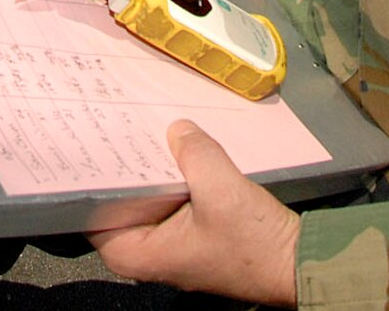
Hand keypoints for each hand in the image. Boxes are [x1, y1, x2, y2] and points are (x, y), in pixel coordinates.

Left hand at [91, 121, 299, 304]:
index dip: (92, 177)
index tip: (91, 143)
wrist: (296, 263)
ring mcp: (169, 244)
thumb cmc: (255, 244)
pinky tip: (177, 150)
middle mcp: (146, 254)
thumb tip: (177, 130)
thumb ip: (194, 153)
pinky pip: (168, 199)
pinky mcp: (189, 234)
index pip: (93, 212)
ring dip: (150, 170)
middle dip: (121, 167)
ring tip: (144, 130)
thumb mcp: (220, 189)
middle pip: (119, 202)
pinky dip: (171, 177)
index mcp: (137, 254)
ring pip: (146, 198)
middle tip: (116, 126)